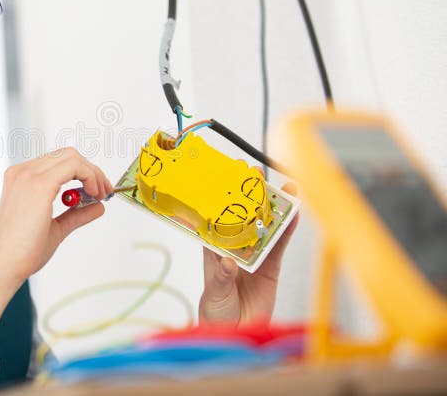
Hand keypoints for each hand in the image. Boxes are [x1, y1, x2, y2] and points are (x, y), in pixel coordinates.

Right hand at [0, 148, 111, 339]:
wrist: (4, 265)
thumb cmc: (22, 251)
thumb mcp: (56, 228)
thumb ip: (75, 214)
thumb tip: (97, 206)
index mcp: (21, 179)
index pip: (58, 162)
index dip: (82, 173)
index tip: (97, 191)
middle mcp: (23, 172)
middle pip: (67, 155)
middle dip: (91, 171)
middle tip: (103, 191)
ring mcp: (29, 176)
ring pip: (72, 156)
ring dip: (92, 173)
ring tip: (100, 194)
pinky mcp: (39, 185)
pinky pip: (74, 166)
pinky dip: (90, 176)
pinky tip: (94, 194)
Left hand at [198, 181, 298, 325]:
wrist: (235, 334)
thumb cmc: (216, 313)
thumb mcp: (214, 293)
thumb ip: (222, 277)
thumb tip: (228, 263)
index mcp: (214, 250)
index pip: (216, 219)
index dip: (221, 199)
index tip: (226, 179)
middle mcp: (234, 248)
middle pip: (243, 217)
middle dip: (249, 195)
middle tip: (255, 175)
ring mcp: (254, 255)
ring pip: (265, 227)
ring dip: (273, 208)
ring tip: (284, 188)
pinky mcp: (271, 266)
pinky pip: (280, 245)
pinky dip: (287, 229)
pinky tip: (294, 214)